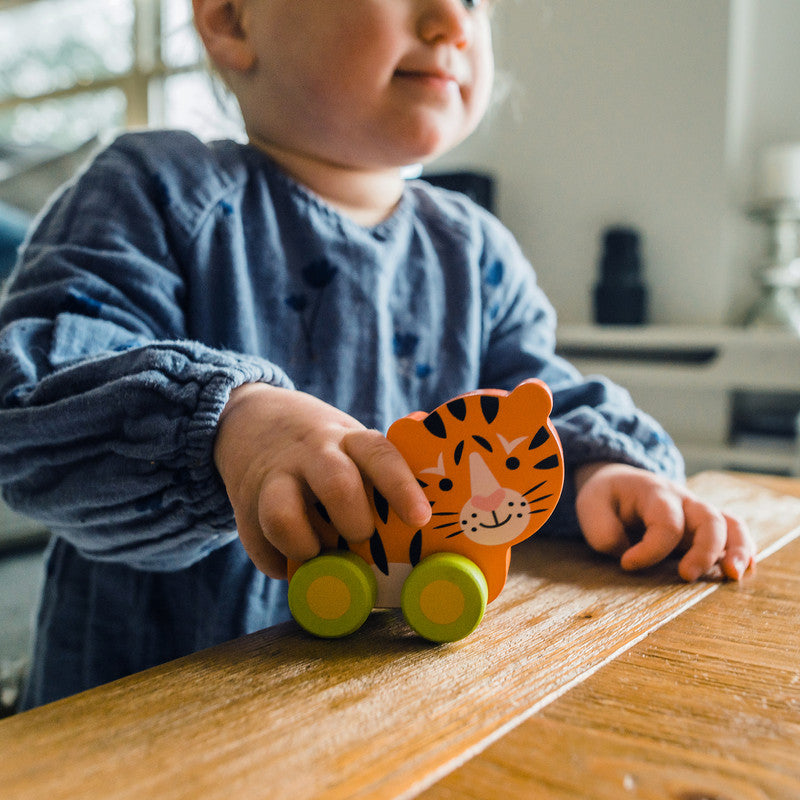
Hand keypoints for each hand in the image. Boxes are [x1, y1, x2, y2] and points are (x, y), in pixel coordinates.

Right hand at [213, 384, 430, 578]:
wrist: (253, 420)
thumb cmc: (325, 450)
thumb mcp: (352, 444)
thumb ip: (381, 474)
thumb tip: (428, 528)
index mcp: (348, 439)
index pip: (379, 455)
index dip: (400, 487)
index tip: (419, 518)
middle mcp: (311, 455)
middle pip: (336, 483)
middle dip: (355, 520)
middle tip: (361, 536)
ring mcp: (274, 478)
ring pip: (283, 514)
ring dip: (307, 546)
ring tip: (318, 552)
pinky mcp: (245, 506)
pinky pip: (262, 546)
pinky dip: (281, 563)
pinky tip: (294, 557)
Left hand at [574, 462, 754, 581]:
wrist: (617, 481)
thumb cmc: (606, 497)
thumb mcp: (591, 507)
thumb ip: (604, 533)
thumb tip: (627, 555)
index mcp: (653, 492)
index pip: (666, 523)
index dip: (650, 551)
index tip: (626, 564)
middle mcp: (682, 499)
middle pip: (708, 519)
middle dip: (704, 550)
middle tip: (686, 576)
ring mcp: (696, 512)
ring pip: (729, 525)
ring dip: (736, 550)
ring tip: (733, 575)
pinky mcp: (703, 526)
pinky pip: (734, 532)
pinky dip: (742, 549)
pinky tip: (741, 570)